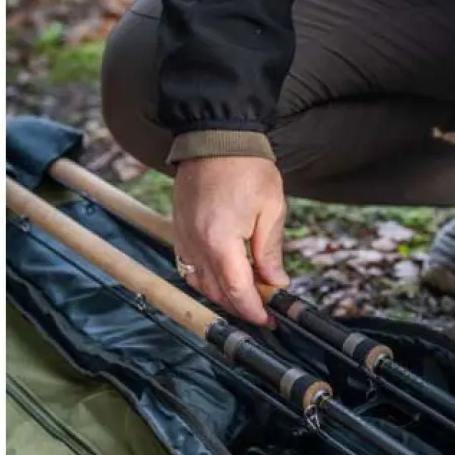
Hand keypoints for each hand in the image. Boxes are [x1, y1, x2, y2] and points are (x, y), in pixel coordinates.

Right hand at [171, 156, 289, 325]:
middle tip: (263, 311)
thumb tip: (275, 283)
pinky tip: (222, 278)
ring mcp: (183, 238)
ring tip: (245, 297)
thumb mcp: (271, 210)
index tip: (268, 318)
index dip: (254, 310)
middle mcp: (196, 245)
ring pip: (199, 284)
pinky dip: (205, 280)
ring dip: (222, 296)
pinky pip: (188, 267)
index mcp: (220, 242)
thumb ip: (270, 252)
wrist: (215, 136)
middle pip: (217, 293)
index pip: (237, 291)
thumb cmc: (246, 168)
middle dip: (240, 307)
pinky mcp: (178, 230)